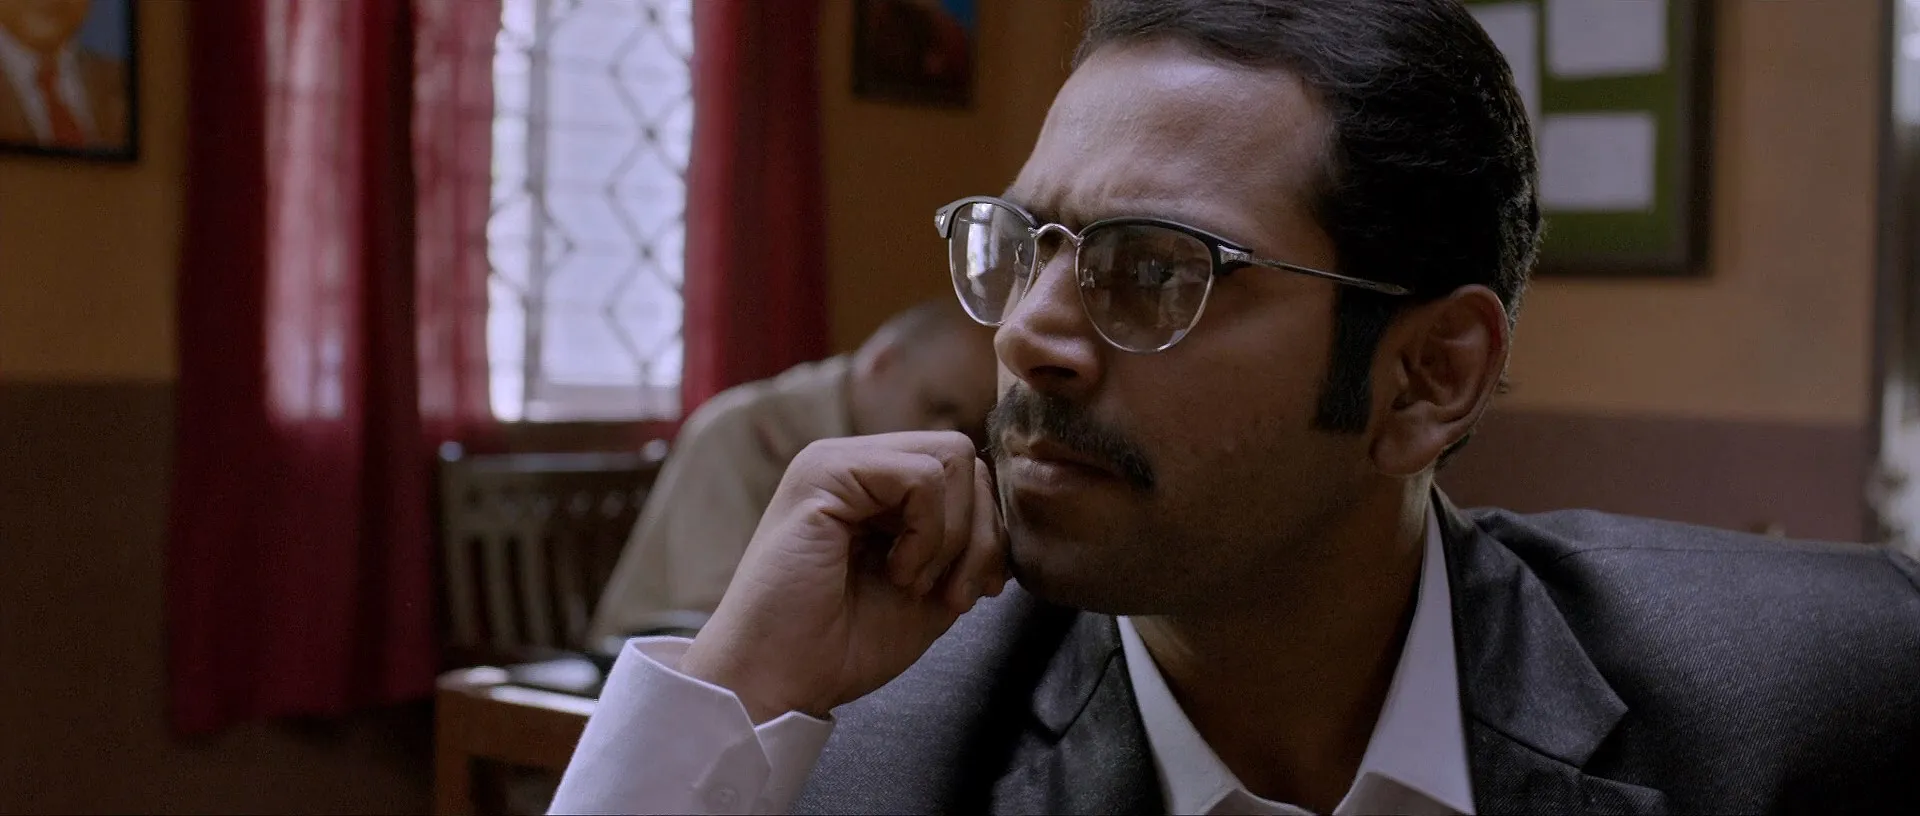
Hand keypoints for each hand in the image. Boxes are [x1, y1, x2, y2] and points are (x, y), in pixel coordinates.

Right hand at [678, 431, 1008, 721]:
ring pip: (953, 457)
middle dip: (979, 532)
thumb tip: (1006, 515)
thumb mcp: (929, 588)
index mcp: (874, 488)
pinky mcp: (825, 472)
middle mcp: (854, 463)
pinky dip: (928, 533)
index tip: (967, 594)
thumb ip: (964, 543)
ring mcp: (836, 460)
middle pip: (964, 456)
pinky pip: (923, 477)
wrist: (775, 680)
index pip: (963, 472)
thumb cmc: (841, 644)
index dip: (985, 531)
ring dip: (953, 536)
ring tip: (912, 584)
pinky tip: (896, 572)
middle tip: (949, 595)